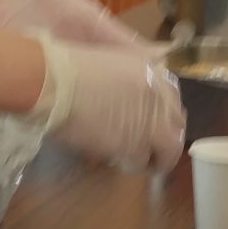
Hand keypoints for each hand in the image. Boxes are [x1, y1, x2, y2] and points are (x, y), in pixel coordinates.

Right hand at [34, 36, 185, 171]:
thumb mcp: (108, 63)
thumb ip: (128, 80)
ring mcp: (149, 121)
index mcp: (151, 72)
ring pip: (168, 149)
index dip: (165, 115)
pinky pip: (141, 161)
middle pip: (176, 125)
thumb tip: (128, 101)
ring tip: (141, 163)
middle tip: (152, 149)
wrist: (51, 81)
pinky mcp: (133, 143)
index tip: (156, 124)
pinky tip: (119, 162)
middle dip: (166, 139)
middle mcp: (157, 95)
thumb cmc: (66, 68)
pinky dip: (132, 164)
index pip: (173, 99)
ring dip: (156, 158)